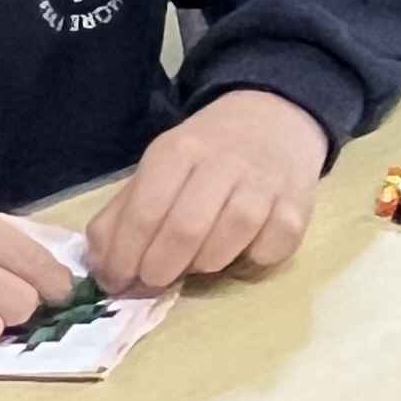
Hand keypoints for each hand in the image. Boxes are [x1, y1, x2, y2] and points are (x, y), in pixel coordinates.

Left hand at [79, 89, 331, 296]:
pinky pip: (272, 248)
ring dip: (205, 265)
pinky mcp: (298, 204)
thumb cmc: (207, 154)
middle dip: (161, 268)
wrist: (275, 119)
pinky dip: (253, 260)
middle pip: (186, 229)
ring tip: (196, 263)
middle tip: (154, 280)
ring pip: (229, 239)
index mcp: (178, 150)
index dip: (125, 256)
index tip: (117, 281)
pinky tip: (243, 251)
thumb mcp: (158, 168)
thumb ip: (124, 214)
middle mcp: (223, 162)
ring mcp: (265, 183)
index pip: (144, 211)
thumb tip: (102, 267)